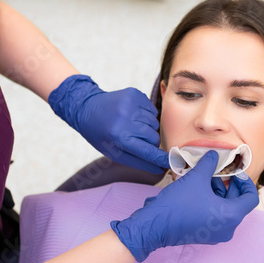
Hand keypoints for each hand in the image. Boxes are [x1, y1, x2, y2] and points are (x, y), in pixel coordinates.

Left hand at [49, 75, 168, 173]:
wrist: (87, 107)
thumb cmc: (101, 134)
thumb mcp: (114, 152)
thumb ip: (138, 162)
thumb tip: (160, 169)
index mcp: (119, 138)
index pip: (148, 151)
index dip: (162, 158)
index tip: (176, 162)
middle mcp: (125, 120)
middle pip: (154, 137)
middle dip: (150, 141)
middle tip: (137, 139)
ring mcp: (130, 104)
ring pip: (154, 123)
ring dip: (147, 127)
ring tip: (131, 126)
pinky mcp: (134, 94)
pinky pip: (152, 110)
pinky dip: (145, 115)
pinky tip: (132, 115)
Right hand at [111, 150, 259, 261]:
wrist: (155, 225)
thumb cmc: (177, 204)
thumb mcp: (196, 178)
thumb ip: (209, 164)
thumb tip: (214, 155)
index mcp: (231, 216)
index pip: (251, 197)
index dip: (245, 181)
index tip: (235, 172)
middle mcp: (227, 228)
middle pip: (238, 203)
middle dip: (228, 185)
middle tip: (217, 172)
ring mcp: (216, 234)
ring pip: (225, 209)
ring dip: (218, 192)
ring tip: (203, 179)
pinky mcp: (204, 235)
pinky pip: (215, 216)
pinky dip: (211, 202)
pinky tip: (197, 191)